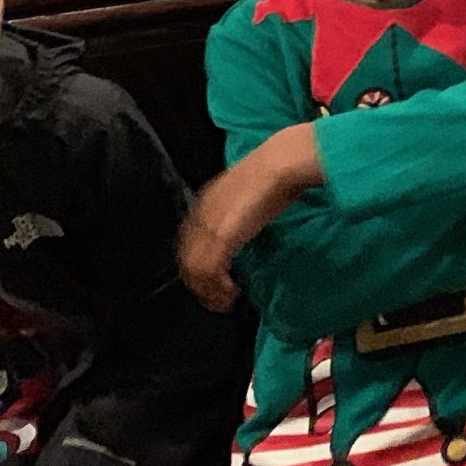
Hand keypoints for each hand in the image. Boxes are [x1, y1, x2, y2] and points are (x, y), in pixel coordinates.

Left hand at [180, 123, 321, 308]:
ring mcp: (210, 227)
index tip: (211, 279)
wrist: (279, 164)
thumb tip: (245, 220)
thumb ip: (239, 207)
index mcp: (205, 203)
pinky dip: (219, 287)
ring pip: (195, 270)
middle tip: (215, 299)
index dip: (196, 264)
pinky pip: (211, 272)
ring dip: (209, 291)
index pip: (189, 242)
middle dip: (199, 284)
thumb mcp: (249, 191)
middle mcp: (201, 217)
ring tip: (225, 301)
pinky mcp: (223, 238)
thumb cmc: (273, 172)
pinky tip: (232, 292)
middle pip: (186, 260)